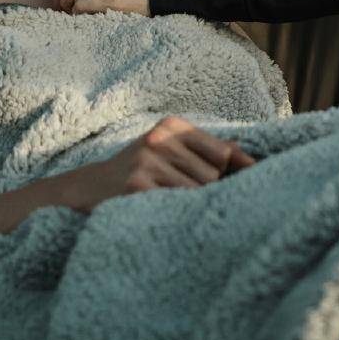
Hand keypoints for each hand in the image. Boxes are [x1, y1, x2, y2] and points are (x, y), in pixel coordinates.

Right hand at [75, 116, 257, 210]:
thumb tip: (247, 155)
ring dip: (193, 204)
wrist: (88, 187)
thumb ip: (205, 150)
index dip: (234, 171)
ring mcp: (147, 161)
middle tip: (189, 198)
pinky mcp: (136, 186)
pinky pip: (176, 205)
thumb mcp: (168, 149)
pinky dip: (177, 214)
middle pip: (212, 175)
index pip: (222, 152)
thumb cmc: (139, 169)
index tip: (250, 183)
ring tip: (176, 206)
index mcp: (171, 126)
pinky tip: (165, 213)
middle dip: (209, 191)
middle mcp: (160, 138)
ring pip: (197, 191)